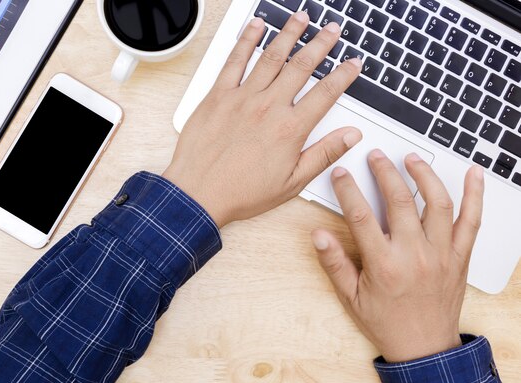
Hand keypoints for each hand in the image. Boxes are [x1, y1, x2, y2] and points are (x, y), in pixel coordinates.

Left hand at [163, 13, 362, 227]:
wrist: (199, 194)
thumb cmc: (241, 192)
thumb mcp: (292, 183)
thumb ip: (323, 155)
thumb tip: (350, 136)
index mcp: (290, 129)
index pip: (326, 93)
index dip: (343, 75)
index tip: (354, 63)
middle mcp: (269, 107)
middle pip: (302, 66)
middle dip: (321, 44)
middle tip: (332, 30)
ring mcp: (242, 98)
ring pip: (271, 57)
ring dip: (289, 34)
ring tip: (302, 18)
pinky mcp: (218, 95)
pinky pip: (235, 61)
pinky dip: (247, 40)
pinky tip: (256, 26)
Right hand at [312, 150, 484, 362]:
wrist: (424, 348)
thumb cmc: (387, 322)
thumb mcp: (350, 297)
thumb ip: (334, 263)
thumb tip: (318, 235)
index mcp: (384, 265)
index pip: (361, 216)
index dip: (348, 190)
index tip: (341, 173)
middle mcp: (415, 255)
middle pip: (401, 201)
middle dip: (385, 172)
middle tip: (376, 157)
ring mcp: (441, 254)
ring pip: (438, 203)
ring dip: (425, 175)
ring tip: (412, 159)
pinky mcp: (460, 257)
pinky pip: (472, 221)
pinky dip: (475, 195)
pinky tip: (474, 175)